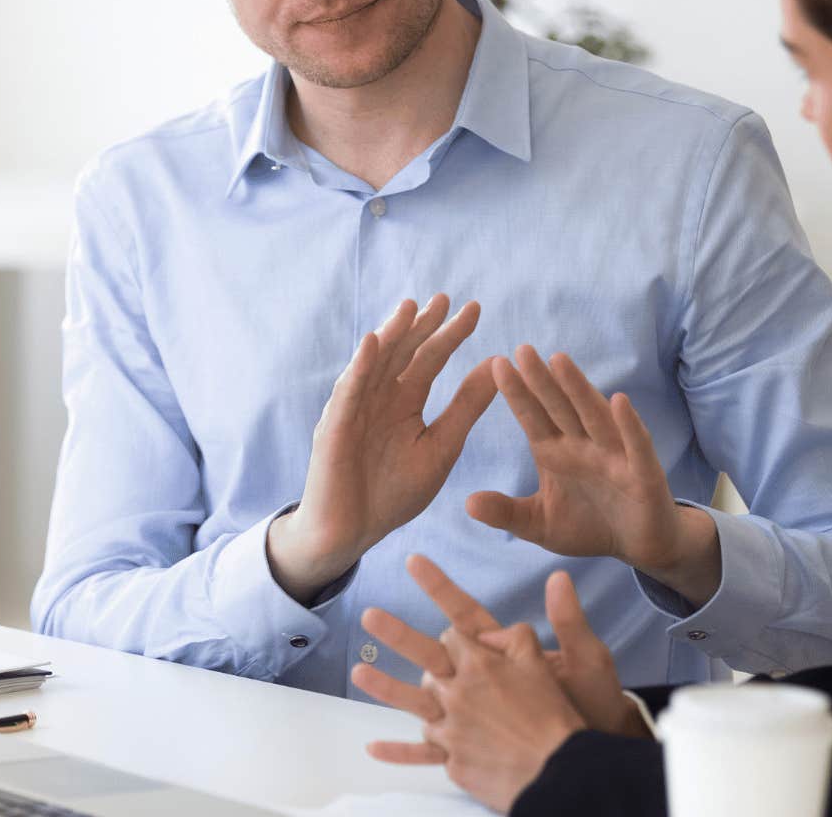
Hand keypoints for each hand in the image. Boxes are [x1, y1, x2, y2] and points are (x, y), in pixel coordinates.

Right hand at [268, 296, 496, 601]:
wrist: (352, 533)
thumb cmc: (393, 494)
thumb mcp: (441, 446)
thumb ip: (466, 408)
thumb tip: (497, 366)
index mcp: (405, 402)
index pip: (430, 359)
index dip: (450, 334)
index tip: (476, 308)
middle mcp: (378, 398)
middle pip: (403, 352)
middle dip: (422, 325)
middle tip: (446, 298)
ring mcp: (354, 409)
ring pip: (374, 363)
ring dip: (391, 334)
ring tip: (411, 306)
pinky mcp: (334, 427)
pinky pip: (348, 392)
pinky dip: (360, 367)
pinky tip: (373, 343)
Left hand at [354, 558, 644, 810]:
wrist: (568, 770)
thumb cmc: (578, 712)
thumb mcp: (583, 658)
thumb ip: (564, 619)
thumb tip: (556, 579)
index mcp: (491, 664)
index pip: (460, 627)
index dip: (443, 601)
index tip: (415, 563)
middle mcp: (466, 692)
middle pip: (426, 656)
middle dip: (397, 633)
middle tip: (370, 617)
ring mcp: (457, 727)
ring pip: (413, 702)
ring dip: (384, 686)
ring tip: (357, 671)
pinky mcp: (457, 758)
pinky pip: (421, 755)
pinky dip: (398, 753)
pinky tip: (373, 748)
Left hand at [467, 347, 720, 602]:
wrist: (637, 546)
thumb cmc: (588, 527)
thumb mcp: (539, 524)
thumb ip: (507, 513)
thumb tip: (467, 503)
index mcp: (556, 452)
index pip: (533, 417)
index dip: (518, 393)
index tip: (496, 365)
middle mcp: (584, 446)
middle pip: (559, 407)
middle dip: (541, 380)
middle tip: (521, 349)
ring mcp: (615, 456)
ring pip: (593, 416)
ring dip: (578, 389)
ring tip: (559, 360)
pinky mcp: (643, 473)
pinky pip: (635, 445)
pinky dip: (628, 424)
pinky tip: (619, 401)